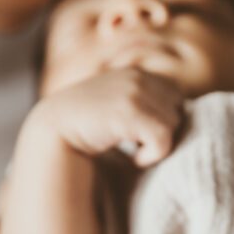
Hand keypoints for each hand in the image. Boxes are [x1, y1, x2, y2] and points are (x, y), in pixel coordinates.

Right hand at [33, 67, 183, 167]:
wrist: (52, 134)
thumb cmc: (85, 130)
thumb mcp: (115, 108)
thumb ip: (141, 106)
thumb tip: (181, 117)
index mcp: (136, 74)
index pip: (176, 97)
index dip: (165, 121)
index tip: (143, 139)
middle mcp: (137, 77)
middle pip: (179, 110)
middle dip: (163, 132)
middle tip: (140, 148)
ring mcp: (133, 92)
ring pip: (173, 124)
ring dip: (157, 146)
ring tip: (135, 153)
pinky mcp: (129, 111)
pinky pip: (163, 138)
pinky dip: (152, 156)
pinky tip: (134, 160)